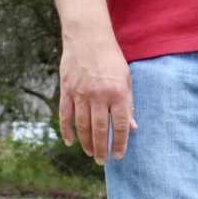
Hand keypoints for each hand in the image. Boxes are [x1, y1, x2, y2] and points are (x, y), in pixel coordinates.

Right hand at [45, 0, 134, 163]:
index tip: (119, 155)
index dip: (120, 143)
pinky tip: (69, 141)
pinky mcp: (66, 90)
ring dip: (85, 142)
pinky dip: (66, 129)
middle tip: (103, 161)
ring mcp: (80, 93)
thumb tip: (132, 128)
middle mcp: (98, 96)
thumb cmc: (112, 59)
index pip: (119, 126)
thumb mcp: (127, 81)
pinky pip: (65, 114)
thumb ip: (128, 105)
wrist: (88, 38)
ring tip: (91, 154)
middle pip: (98, 129)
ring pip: (81, 125)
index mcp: (117, 94)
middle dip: (101, 148)